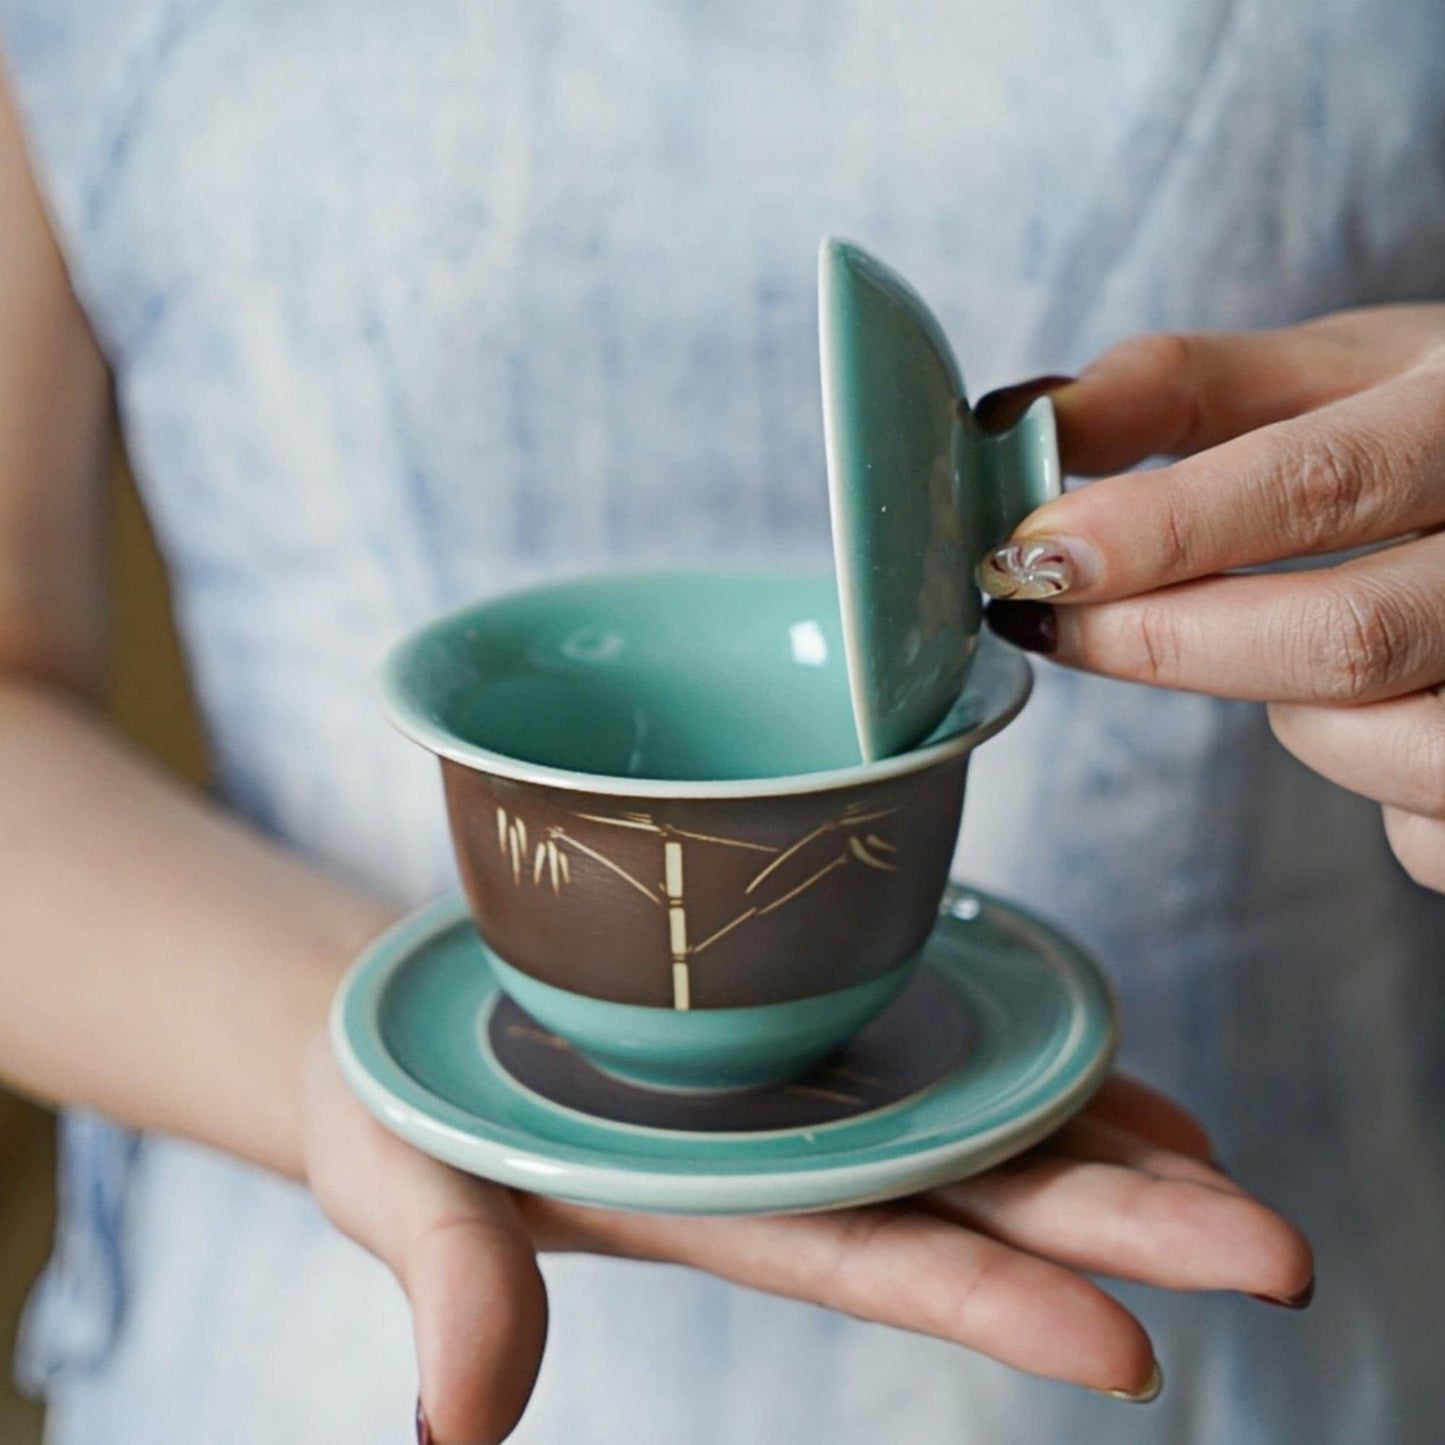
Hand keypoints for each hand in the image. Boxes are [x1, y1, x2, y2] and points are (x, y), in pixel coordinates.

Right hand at [302, 1034, 1310, 1442]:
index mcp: (709, 1207)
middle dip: (1118, 1223)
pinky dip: (1031, 1055)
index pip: (870, 1260)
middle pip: (967, 1189)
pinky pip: (930, 1034)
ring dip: (1103, 1142)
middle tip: (1275, 1256)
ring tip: (1223, 1169)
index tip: (1130, 1352)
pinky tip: (1120, 1071)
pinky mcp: (790, 1019)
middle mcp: (781, 1154)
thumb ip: (451, 1287)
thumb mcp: (407, 1190)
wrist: (415, 1029)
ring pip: (973, 1116)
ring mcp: (797, 1086)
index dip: (993, 1299)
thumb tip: (457, 1430)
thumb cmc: (403, 1113)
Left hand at [976, 307, 1444, 892]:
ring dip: (1295, 717)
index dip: (1160, 533)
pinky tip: (1375, 706)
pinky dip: (1365, 782)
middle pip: (1345, 640)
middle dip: (1164, 646)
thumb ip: (1177, 388)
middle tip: (1052, 622)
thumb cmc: (1433, 429)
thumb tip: (1018, 425)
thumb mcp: (1332, 372)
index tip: (1032, 556)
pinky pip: (1425, 834)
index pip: (1319, 484)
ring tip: (1285, 645)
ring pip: (1389, 748)